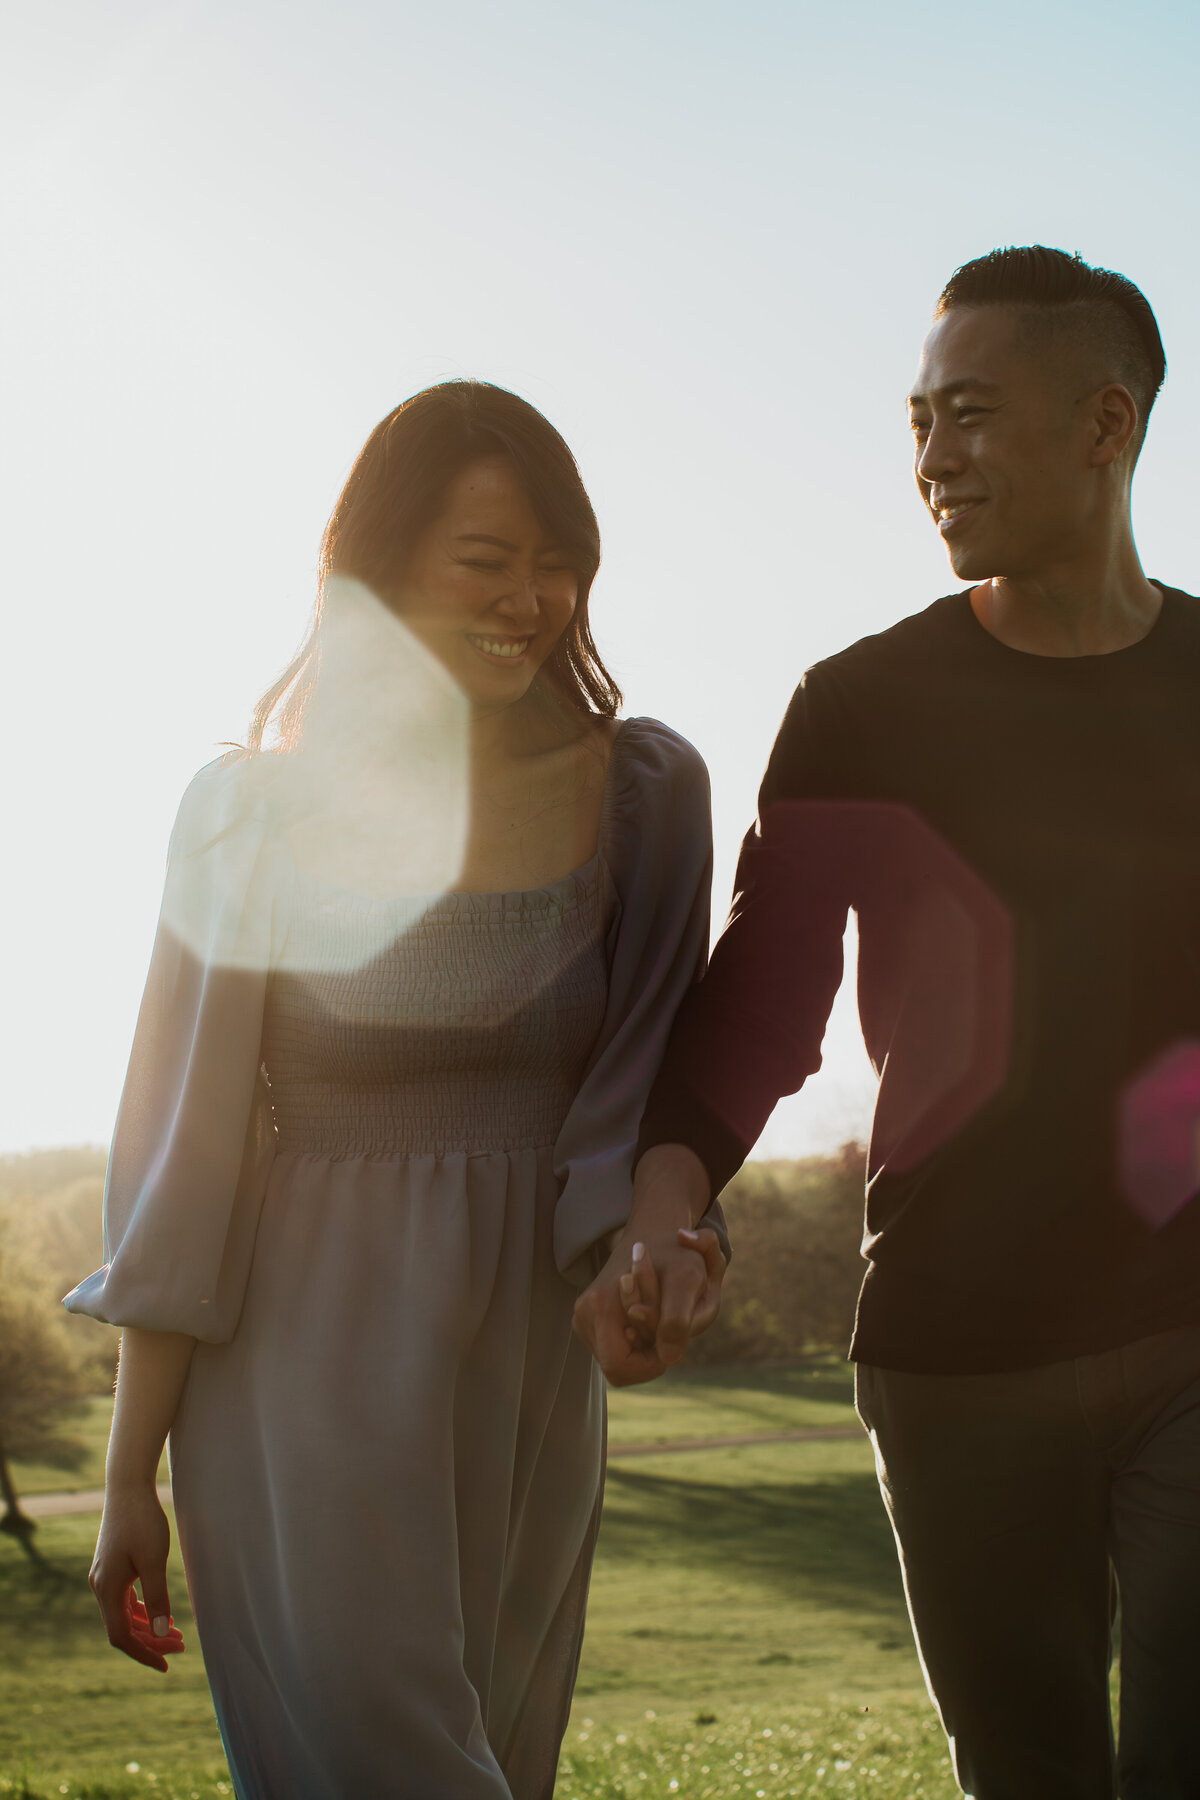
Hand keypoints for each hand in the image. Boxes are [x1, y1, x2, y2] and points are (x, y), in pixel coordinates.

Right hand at [89, 1483, 184, 1671]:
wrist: (127, 1486)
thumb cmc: (142, 1520)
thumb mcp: (154, 1560)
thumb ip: (158, 1597)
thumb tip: (161, 1632)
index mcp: (107, 1589)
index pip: (121, 1636)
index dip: (143, 1653)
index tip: (165, 1664)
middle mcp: (100, 1586)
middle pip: (123, 1628)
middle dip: (151, 1641)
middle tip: (181, 1646)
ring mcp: (104, 1576)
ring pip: (124, 1614)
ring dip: (147, 1626)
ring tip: (176, 1634)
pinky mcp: (111, 1567)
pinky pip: (125, 1599)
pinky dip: (142, 1610)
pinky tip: (158, 1612)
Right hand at [574, 1215, 724, 1386]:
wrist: (658, 1233)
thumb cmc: (675, 1255)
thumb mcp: (687, 1281)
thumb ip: (678, 1321)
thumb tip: (668, 1359)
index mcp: (599, 1307)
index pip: (618, 1368)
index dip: (650, 1365)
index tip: (669, 1341)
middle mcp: (583, 1314)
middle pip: (616, 1367)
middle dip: (647, 1355)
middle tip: (666, 1325)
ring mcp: (583, 1317)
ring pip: (616, 1359)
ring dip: (643, 1347)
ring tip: (657, 1315)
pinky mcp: (589, 1319)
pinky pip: (613, 1348)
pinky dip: (635, 1341)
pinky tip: (647, 1315)